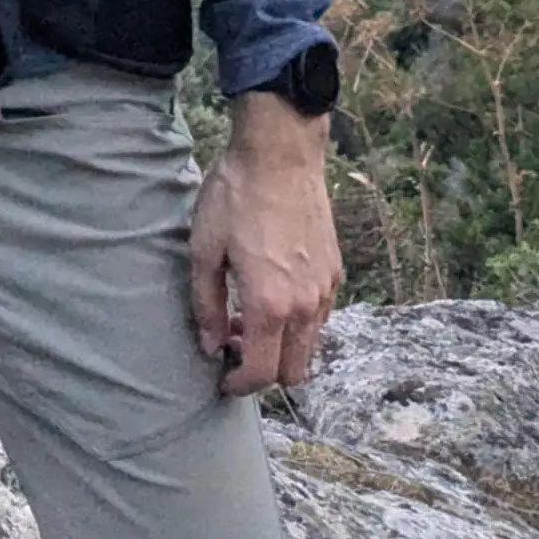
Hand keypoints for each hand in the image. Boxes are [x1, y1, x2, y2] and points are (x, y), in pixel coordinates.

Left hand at [190, 91, 343, 395]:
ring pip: (309, 347)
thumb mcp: (204, 247)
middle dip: (262, 371)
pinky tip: (271, 293)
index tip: (221, 378)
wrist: (280, 154)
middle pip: (293, 372)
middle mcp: (305, 306)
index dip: (238, 384)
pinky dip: (297, 323)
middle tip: (231, 343)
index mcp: (270, 304)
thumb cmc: (235, 196)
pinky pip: (319, 318)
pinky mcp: (334, 272)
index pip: (261, 372)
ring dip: (281, 347)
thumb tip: (209, 346)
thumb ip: (206, 304)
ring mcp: (325, 290)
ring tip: (246, 315)